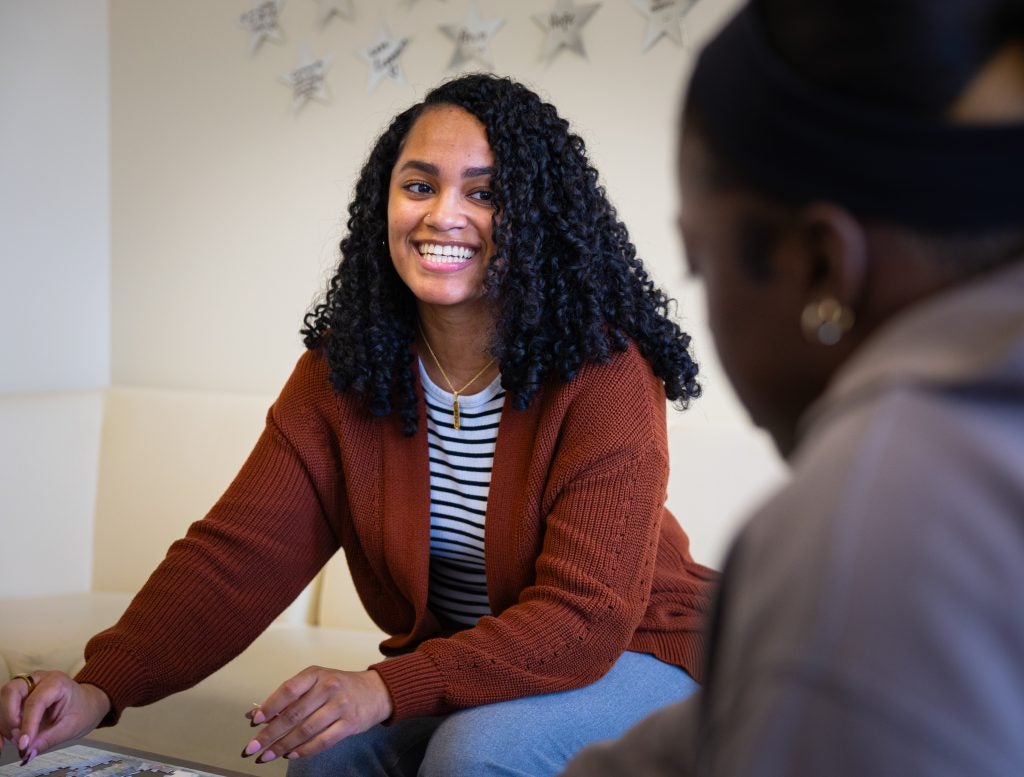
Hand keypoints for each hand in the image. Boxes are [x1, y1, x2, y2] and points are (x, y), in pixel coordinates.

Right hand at [0, 671, 110, 764]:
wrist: (87, 703)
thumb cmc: (82, 710)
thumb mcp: (72, 726)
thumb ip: (49, 739)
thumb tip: (27, 752)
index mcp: (56, 682)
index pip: (35, 701)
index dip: (27, 724)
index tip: (24, 744)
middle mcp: (38, 679)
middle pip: (11, 692)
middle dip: (10, 718)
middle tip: (18, 738)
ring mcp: (26, 686)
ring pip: (3, 700)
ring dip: (5, 722)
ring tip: (18, 739)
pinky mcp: (18, 697)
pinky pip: (2, 708)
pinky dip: (1, 725)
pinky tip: (4, 741)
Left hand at [242, 667, 392, 763]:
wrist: (376, 691)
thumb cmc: (341, 686)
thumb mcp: (316, 681)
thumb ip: (290, 696)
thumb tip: (259, 714)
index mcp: (316, 674)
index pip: (288, 690)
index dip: (270, 706)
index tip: (255, 721)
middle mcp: (328, 687)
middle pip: (294, 714)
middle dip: (270, 733)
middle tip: (252, 747)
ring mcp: (340, 706)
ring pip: (306, 730)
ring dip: (283, 746)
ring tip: (268, 755)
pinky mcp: (349, 724)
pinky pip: (323, 740)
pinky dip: (304, 750)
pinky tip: (291, 754)